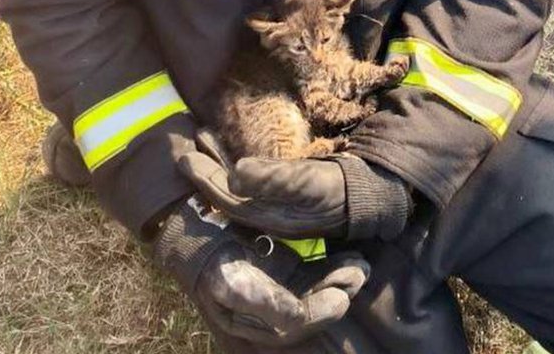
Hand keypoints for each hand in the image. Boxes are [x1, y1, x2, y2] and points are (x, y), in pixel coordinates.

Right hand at [153, 196, 369, 346]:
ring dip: (339, 282)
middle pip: (309, 314)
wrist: (192, 226)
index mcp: (249, 321)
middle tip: (357, 278)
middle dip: (335, 297)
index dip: (317, 315)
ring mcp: (278, 290)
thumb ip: (260, 300)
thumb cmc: (208, 254)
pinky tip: (354, 258)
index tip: (340, 297)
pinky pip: (315, 275)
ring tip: (361, 267)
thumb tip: (294, 317)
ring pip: (315, 293)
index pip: (291, 327)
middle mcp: (267, 312)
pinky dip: (334, 268)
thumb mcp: (228, 279)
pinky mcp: (286, 271)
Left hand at [181, 152, 348, 238]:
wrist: (368, 194)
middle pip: (225, 193)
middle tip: (186, 146)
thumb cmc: (337, 188)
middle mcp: (265, 213)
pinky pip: (250, 180)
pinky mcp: (284, 194)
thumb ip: (273, 178)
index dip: (203, 177)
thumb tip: (234, 171)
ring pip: (236, 186)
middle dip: (205, 170)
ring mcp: (275, 205)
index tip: (183, 157)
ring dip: (218, 164)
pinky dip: (236, 165)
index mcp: (266, 215)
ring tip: (204, 140)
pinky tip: (232, 154)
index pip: (224, 197)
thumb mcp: (307, 182)